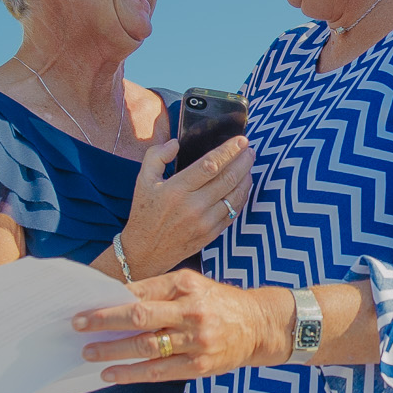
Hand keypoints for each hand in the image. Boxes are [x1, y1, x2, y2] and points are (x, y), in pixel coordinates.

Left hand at [74, 269, 292, 383]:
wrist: (260, 326)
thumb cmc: (217, 302)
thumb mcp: (192, 285)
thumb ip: (158, 290)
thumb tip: (115, 298)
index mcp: (187, 287)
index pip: (142, 292)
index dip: (111, 300)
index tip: (84, 305)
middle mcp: (192, 312)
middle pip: (140, 317)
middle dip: (105, 322)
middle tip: (77, 325)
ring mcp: (196, 342)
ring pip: (146, 348)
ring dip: (112, 351)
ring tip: (88, 352)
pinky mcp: (200, 367)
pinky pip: (159, 372)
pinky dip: (131, 374)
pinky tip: (111, 374)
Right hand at [116, 136, 254, 277]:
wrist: (145, 251)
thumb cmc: (144, 213)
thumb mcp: (142, 180)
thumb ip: (156, 156)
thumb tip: (176, 143)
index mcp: (177, 189)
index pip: (210, 165)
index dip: (229, 150)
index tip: (242, 140)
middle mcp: (194, 206)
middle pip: (228, 178)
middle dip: (244, 161)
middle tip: (250, 150)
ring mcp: (205, 222)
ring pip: (235, 196)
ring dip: (246, 178)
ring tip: (249, 166)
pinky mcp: (212, 234)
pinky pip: (234, 212)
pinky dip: (242, 197)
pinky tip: (242, 187)